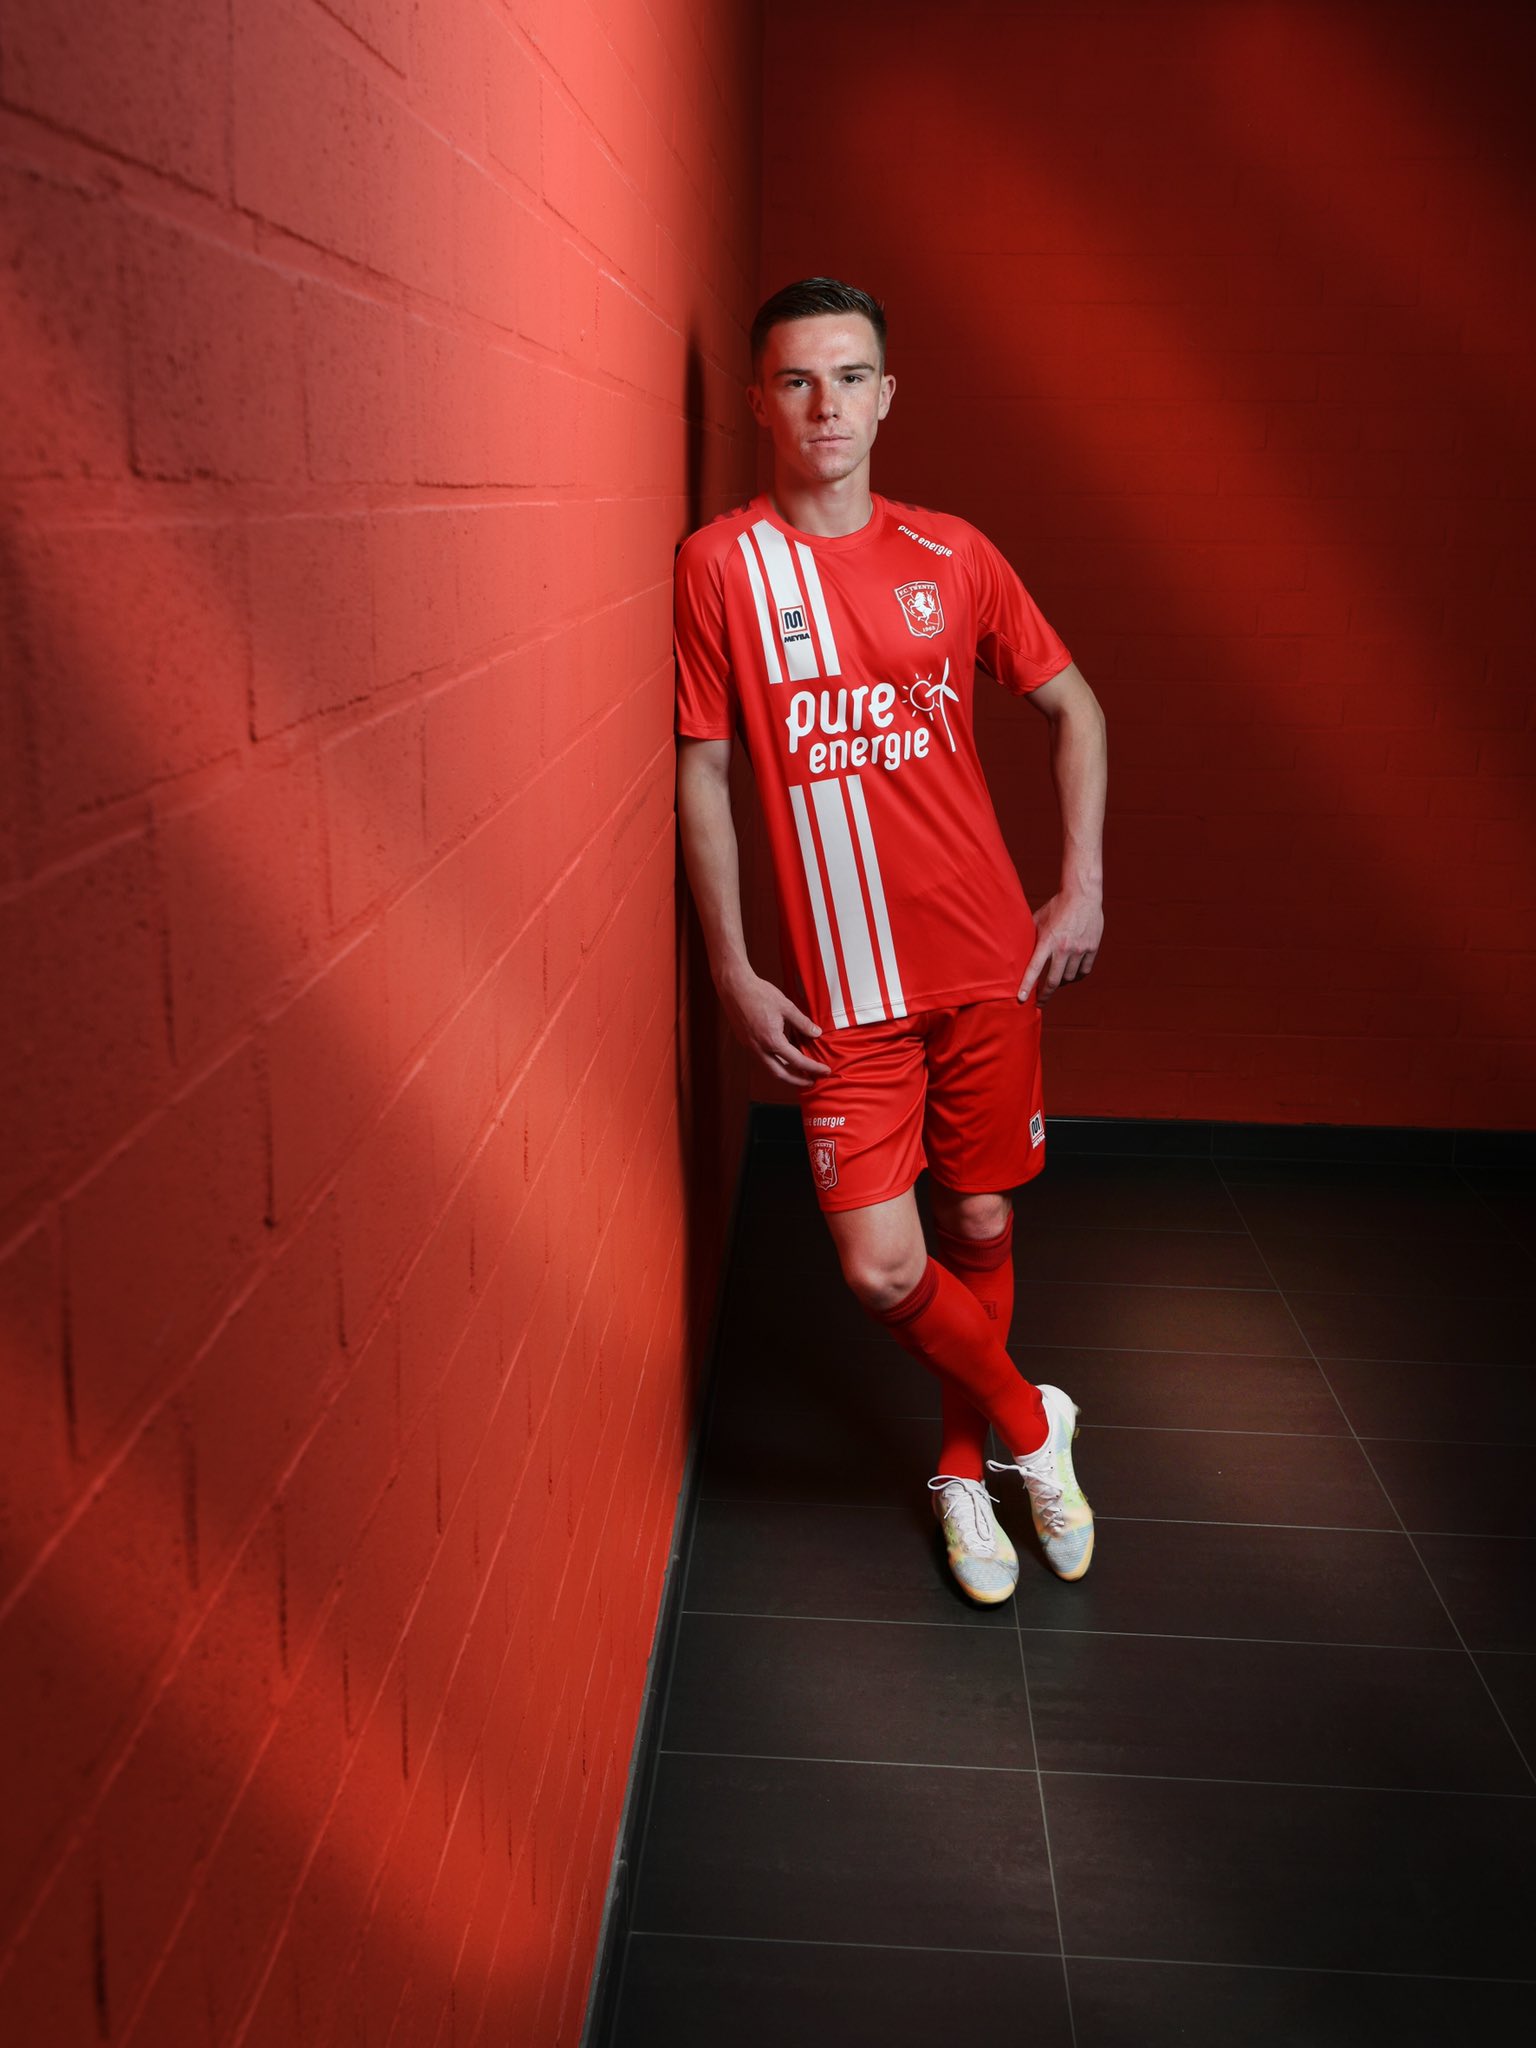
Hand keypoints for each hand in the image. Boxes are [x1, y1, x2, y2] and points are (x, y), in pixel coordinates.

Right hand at [719, 966, 832, 1085]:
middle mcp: (759, 1048)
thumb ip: (802, 1023)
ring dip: (784, 1074)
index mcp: (772, 1040)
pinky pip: (761, 1059)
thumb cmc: (759, 994)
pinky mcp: (745, 1042)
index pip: (797, 1061)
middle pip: (780, 1075)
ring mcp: (750, 1046)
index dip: (813, 1068)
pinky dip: (774, 1063)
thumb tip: (816, 1033)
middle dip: (797, 1081)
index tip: (824, 1070)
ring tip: (798, 1072)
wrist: (734, 987)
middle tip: (811, 1081)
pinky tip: (782, 1056)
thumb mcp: (787, 1006)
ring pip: (768, 1068)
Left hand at [1019, 891, 1102, 1003]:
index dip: (1027, 985)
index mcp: (1048, 940)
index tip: (1022, 999)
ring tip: (1055, 983)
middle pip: (1054, 981)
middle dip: (1044, 995)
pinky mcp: (1092, 948)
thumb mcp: (1038, 919)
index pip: (1035, 968)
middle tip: (1039, 1002)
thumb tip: (1017, 950)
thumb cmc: (1057, 906)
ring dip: (1061, 984)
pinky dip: (1076, 977)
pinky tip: (1071, 976)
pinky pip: (1084, 972)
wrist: (1082, 895)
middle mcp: (1064, 948)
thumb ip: (1030, 936)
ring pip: (1069, 978)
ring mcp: (1080, 949)